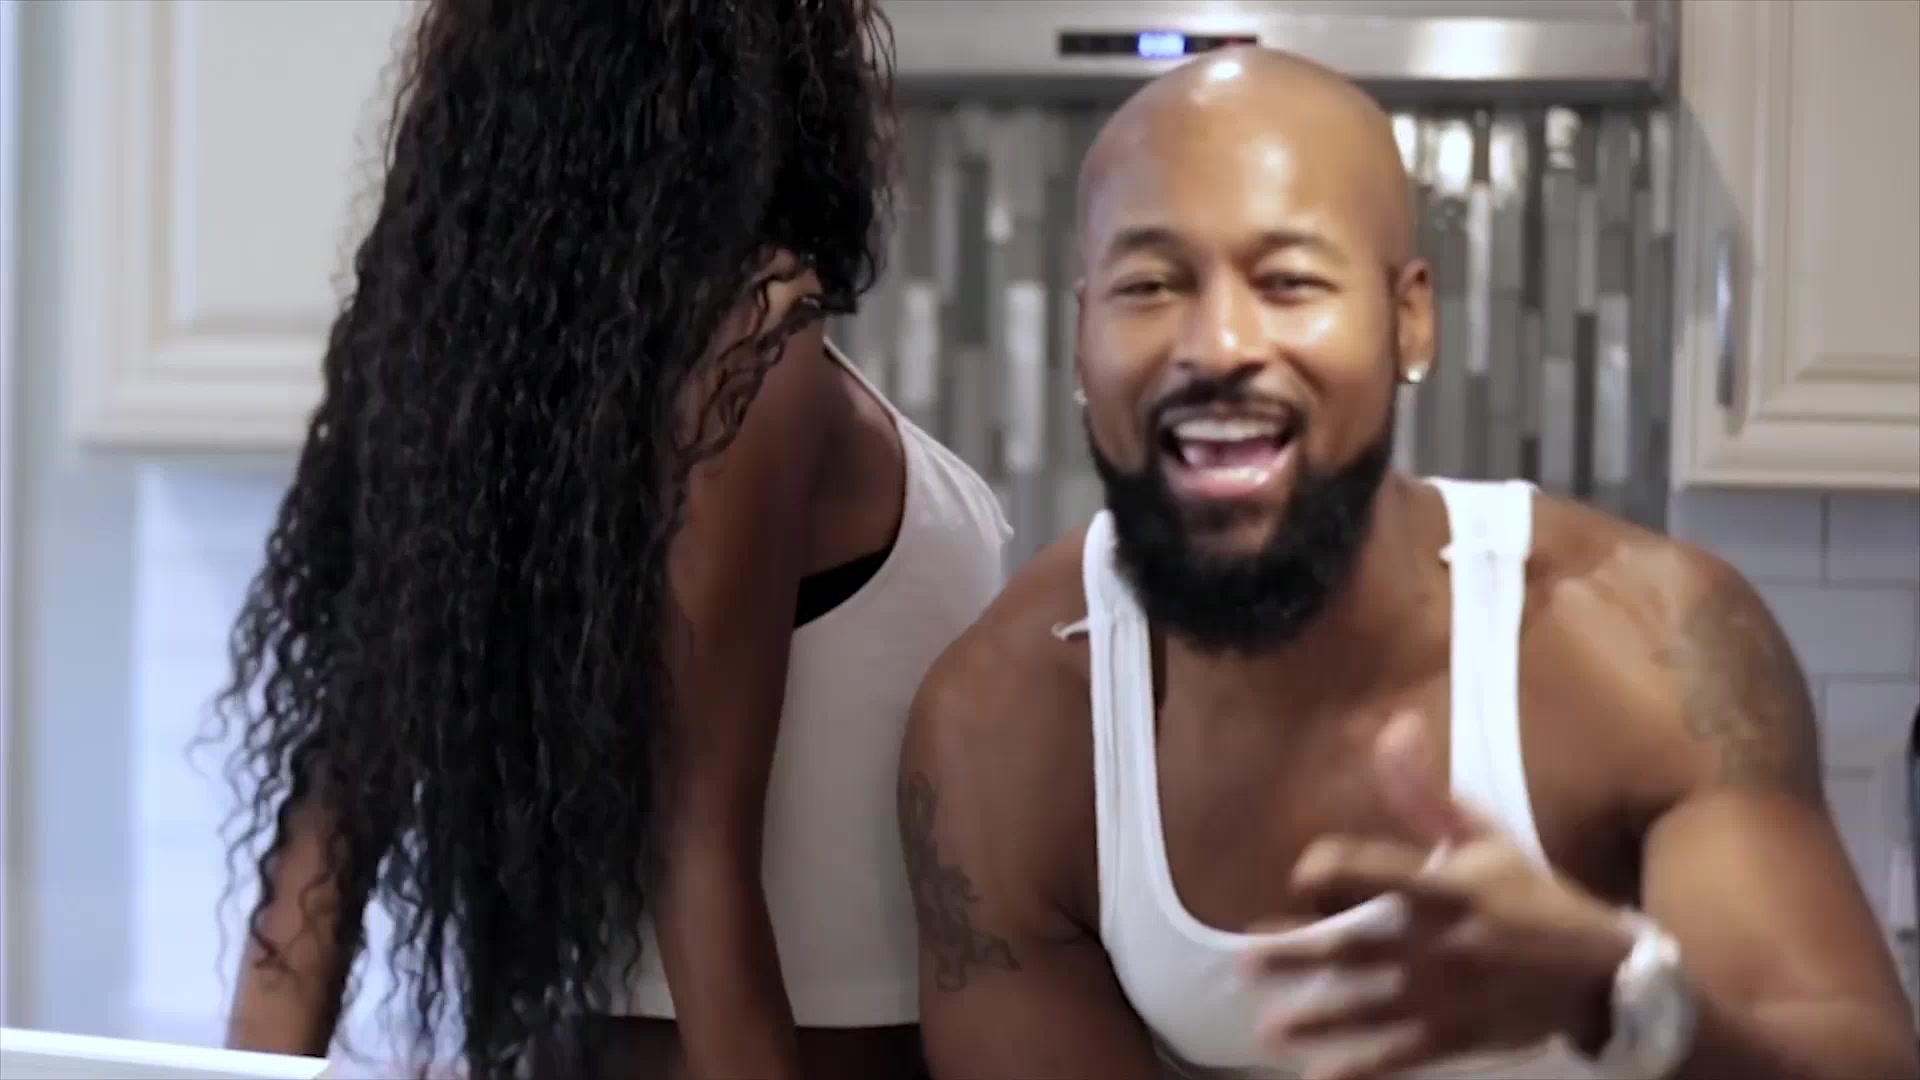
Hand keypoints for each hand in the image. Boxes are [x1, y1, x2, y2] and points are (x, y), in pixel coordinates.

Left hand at [1239, 712, 1633, 1079]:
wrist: (1600, 972)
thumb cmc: (1531, 894)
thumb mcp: (1484, 836)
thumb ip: (1426, 792)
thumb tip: (1394, 727)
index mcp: (1448, 889)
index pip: (1378, 875)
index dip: (1335, 871)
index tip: (1301, 874)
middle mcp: (1441, 944)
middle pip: (1356, 948)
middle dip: (1298, 955)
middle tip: (1247, 962)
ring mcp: (1448, 996)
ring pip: (1369, 1008)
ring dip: (1316, 1018)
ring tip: (1267, 1028)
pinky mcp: (1457, 1036)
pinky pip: (1401, 1055)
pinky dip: (1360, 1069)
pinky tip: (1316, 1076)